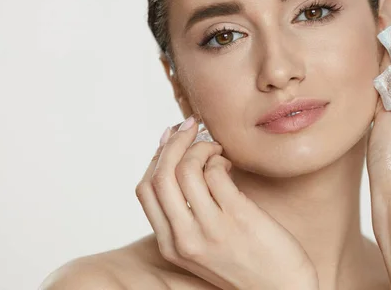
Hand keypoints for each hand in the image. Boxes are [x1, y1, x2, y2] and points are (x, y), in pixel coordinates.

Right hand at [135, 118, 318, 289]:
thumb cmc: (245, 263)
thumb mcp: (203, 246)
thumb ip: (188, 216)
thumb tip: (179, 164)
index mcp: (170, 245)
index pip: (145, 190)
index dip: (156, 157)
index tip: (170, 139)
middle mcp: (184, 238)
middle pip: (160, 175)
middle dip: (173, 142)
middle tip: (190, 126)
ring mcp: (210, 229)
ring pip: (186, 169)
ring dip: (200, 146)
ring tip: (216, 149)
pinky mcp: (238, 218)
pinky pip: (215, 173)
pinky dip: (219, 158)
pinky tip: (229, 163)